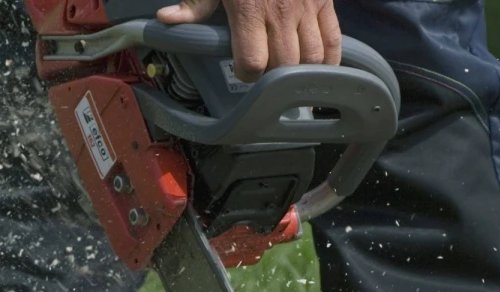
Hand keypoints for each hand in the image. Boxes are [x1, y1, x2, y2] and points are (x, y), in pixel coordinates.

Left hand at [157, 0, 341, 82]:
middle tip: (266, 72)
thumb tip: (166, 19)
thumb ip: (195, 2)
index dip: (247, 74)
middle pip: (284, 65)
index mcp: (249, 9)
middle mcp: (280, 12)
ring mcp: (307, 8)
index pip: (253, 63)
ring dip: (300, 71)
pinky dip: (330, 61)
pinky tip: (321, 70)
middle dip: (274, 76)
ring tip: (290, 72)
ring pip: (312, 58)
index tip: (244, 71)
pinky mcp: (325, 2)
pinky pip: (334, 41)